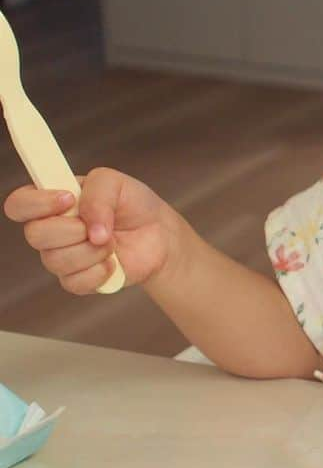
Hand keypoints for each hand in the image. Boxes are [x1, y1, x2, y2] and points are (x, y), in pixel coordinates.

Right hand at [3, 167, 174, 293]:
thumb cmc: (132, 205)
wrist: (159, 234)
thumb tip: (91, 229)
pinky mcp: (78, 281)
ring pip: (55, 261)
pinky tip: (113, 262)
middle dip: (72, 229)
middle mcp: (50, 231)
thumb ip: (98, 195)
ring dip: (92, 250)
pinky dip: (100, 272)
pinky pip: (74, 283)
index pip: (19, 204)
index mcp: (50, 201)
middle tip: (97, 226)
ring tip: (111, 242)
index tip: (69, 199)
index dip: (37, 204)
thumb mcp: (116, 183)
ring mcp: (62, 257)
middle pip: (35, 235)